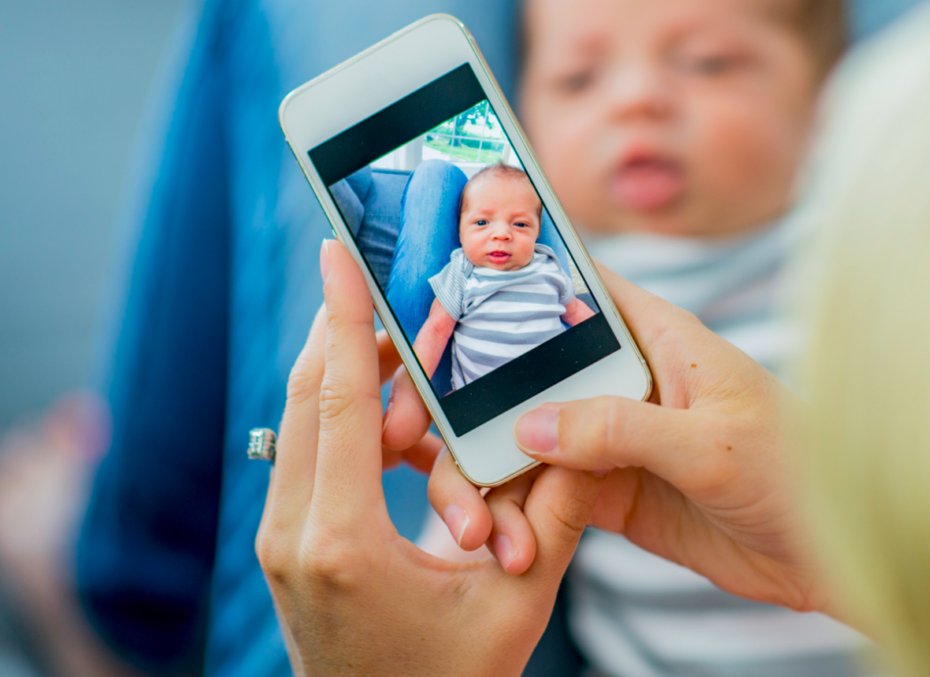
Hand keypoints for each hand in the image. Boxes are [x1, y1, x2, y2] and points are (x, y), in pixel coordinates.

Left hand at [255, 239, 606, 676]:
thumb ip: (553, 516)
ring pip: (303, 423)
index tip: (334, 251)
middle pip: (308, 398)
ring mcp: (281, 540)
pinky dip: (349, 423)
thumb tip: (581, 437)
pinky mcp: (289, 545)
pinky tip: (400, 425)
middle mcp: (293, 532)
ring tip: (406, 355)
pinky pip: (309, 456)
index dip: (340, 317)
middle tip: (391, 286)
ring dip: (349, 379)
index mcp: (342, 539)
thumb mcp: (517, 605)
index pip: (337, 401)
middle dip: (348, 332)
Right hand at [425, 265, 833, 615]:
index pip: (574, 286)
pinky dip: (513, 512)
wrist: (828, 555)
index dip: (511, 280)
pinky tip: (493, 535)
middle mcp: (621, 380)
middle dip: (469, 396)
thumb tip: (529, 426)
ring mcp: (609, 437)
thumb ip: (620, 427)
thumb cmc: (796, 471)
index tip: (446, 294)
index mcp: (655, 338)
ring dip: (487, 473)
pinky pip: (542, 492)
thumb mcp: (710, 443)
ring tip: (472, 522)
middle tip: (415, 426)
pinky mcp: (605, 490)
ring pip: (523, 438)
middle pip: (526, 369)